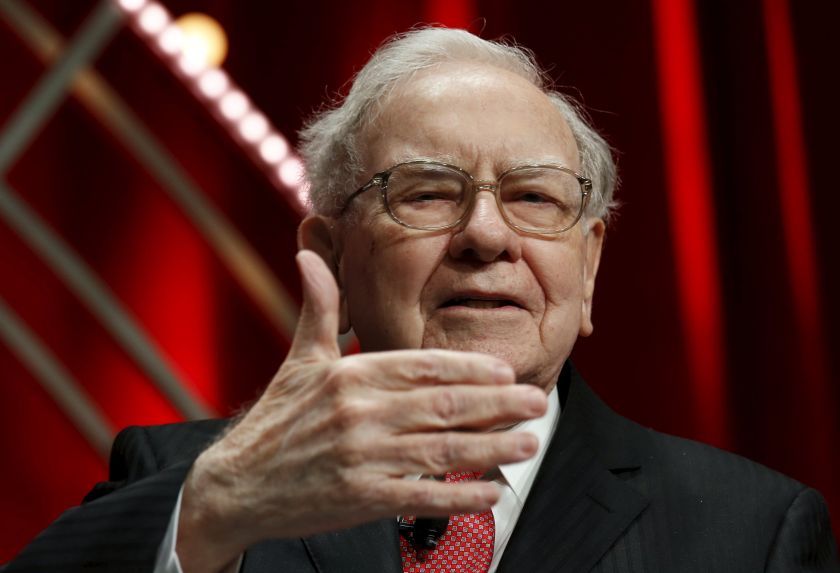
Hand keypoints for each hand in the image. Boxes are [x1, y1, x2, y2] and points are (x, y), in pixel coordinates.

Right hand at [176, 250, 546, 571]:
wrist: (237, 484)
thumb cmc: (275, 420)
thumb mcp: (298, 359)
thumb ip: (318, 308)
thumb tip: (308, 253)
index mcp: (350, 376)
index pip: (422, 366)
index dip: (468, 367)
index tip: (504, 369)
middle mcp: (361, 414)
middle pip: (443, 405)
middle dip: (497, 404)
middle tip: (536, 400)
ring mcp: (363, 458)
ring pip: (441, 449)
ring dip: (491, 446)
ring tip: (528, 441)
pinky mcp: (362, 498)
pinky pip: (421, 495)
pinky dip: (459, 495)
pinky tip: (490, 491)